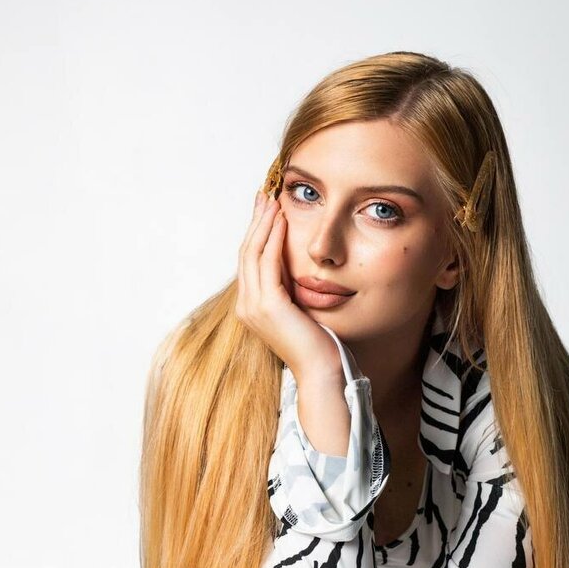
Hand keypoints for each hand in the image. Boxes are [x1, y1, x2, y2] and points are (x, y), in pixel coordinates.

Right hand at [235, 189, 343, 382]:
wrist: (322, 372)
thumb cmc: (317, 345)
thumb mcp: (300, 310)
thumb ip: (290, 289)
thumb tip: (294, 266)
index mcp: (252, 308)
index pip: (250, 262)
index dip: (256, 232)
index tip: (265, 209)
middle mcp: (247, 307)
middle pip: (246, 253)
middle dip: (256, 221)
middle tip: (265, 195)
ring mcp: (254, 307)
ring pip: (253, 253)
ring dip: (263, 224)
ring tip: (273, 200)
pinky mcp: (269, 306)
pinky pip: (268, 263)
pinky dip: (273, 239)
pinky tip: (282, 221)